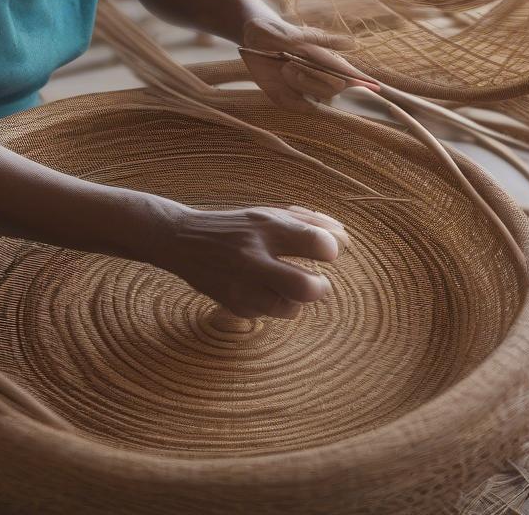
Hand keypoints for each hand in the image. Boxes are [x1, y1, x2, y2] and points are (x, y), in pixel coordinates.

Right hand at [151, 201, 350, 319]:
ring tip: (283, 284)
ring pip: (290, 308)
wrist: (182, 240)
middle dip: (321, 289)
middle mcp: (252, 256)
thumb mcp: (267, 214)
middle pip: (305, 288)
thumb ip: (308, 224)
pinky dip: (272, 304)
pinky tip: (260, 288)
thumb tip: (346, 241)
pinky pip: (268, 314)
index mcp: (265, 226)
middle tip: (318, 283)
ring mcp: (240, 284)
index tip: (326, 252)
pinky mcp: (232, 304)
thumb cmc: (235, 226)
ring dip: (295, 299)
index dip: (332, 249)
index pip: (316, 243)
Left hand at [239, 14, 379, 111]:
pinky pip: (294, 106)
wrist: (252, 38)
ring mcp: (302, 89)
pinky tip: (279, 82)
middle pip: (332, 89)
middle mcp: (317, 76)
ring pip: (314, 99)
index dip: (362, 82)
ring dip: (298, 85)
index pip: (347, 74)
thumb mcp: (294, 33)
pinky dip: (287, 98)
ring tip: (283, 68)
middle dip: (314, 81)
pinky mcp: (287, 97)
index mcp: (323, 59)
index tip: (376, 87)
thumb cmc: (275, 32)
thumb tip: (350, 43)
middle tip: (291, 66)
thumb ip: (322, 41)